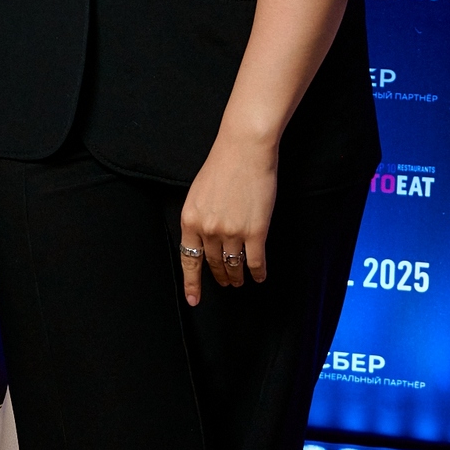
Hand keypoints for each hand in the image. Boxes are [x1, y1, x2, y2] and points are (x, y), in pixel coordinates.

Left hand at [176, 132, 276, 305]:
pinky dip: (258, 272)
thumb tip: (204, 240)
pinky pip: (255, 262)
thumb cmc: (222, 166)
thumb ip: (200, 217)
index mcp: (190, 219)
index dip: (192, 282)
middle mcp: (208, 229)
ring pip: (233, 265)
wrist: (244, 150)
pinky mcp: (255, 231)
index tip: (194, 299)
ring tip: (239, 281)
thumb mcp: (198, 193)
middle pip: (213, 263)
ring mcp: (232, 232)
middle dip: (219, 276)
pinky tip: (259, 276)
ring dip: (236, 276)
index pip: (189, 259)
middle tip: (225, 283)